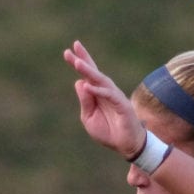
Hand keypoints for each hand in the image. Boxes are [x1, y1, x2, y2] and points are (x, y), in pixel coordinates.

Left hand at [63, 40, 145, 157]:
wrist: (126, 146)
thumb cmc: (108, 132)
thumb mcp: (89, 118)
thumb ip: (85, 101)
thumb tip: (80, 82)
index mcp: (97, 94)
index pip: (87, 76)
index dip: (79, 63)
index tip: (67, 52)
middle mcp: (106, 92)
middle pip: (94, 73)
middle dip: (83, 60)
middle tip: (73, 48)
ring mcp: (115, 97)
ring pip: (101, 81)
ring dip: (89, 71)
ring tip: (77, 62)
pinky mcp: (122, 105)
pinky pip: (109, 95)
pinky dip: (98, 91)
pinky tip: (87, 86)